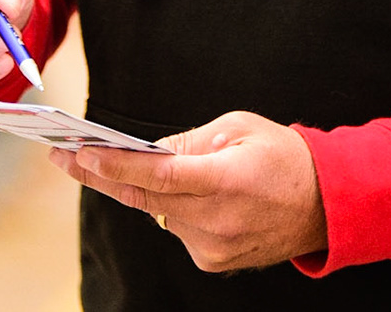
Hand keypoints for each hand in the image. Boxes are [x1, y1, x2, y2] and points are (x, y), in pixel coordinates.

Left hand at [49, 111, 327, 270]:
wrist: (324, 204)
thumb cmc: (283, 157)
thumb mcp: (240, 128)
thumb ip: (191, 140)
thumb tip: (148, 152)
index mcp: (227, 180)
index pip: (159, 175)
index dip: (116, 165)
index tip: (80, 153)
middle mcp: (216, 219)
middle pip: (144, 197)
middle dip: (103, 174)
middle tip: (66, 157)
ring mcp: (212, 246)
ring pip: (160, 213)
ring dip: (153, 189)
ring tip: (170, 167)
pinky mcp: (211, 261)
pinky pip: (178, 228)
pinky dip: (177, 208)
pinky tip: (202, 195)